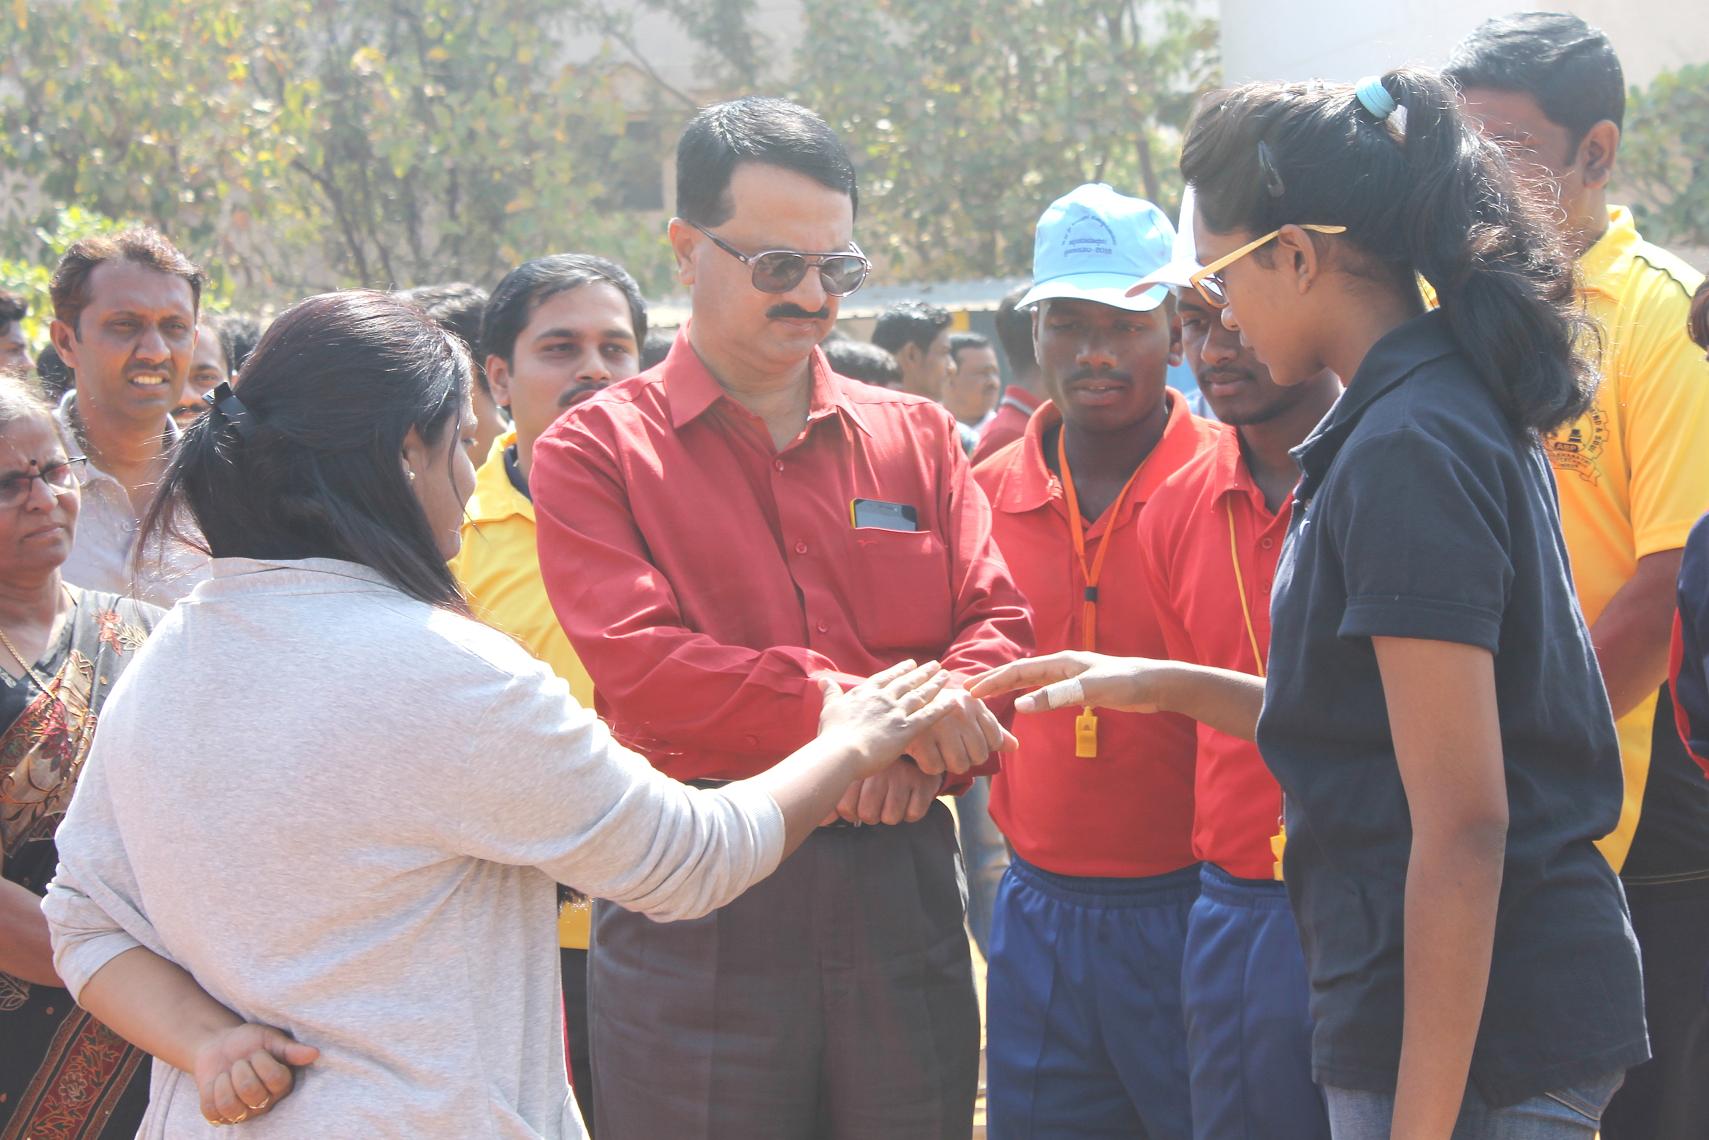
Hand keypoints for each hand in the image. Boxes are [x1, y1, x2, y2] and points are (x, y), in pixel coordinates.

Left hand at [192, 1023, 317, 1126]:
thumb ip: (289, 1049)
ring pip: (231, 1108)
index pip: (276, 1079)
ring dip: (223, 1084)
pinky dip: (209, 1093)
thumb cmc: (248, 1042)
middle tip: (239, 1062)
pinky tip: (216, 1083)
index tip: (256, 1052)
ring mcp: (242, 1112)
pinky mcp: (220, 1117)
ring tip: (226, 1074)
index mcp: (282, 1084)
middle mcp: (265, 1103)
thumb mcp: (269, 1039)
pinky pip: (212, 1112)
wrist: (218, 1046)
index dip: (262, 1062)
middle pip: (253, 1093)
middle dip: (240, 1070)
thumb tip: (314, 1053)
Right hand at [816, 660, 957, 778]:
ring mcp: (897, 713)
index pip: (887, 677)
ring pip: (920, 695)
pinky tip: (952, 701)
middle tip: (936, 665)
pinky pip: (929, 716)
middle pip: (908, 682)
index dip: (901, 670)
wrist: (841, 753)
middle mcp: (884, 698)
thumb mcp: (829, 708)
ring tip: (946, 676)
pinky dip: (942, 708)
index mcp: (866, 692)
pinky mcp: (907, 730)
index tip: (911, 664)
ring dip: (935, 684)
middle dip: (923, 673)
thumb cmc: (832, 734)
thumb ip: (831, 693)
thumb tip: (823, 680)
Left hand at [822, 759, 943, 825]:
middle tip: (877, 802)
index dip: (850, 813)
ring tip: (892, 799)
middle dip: (871, 815)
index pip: (845, 807)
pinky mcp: (924, 784)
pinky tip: (909, 798)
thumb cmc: (879, 767)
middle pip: (867, 815)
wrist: (916, 744)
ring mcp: (903, 777)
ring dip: (891, 814)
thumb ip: (836, 797)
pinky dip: (911, 812)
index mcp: (859, 767)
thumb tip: (820, 822)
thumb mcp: (857, 775)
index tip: (856, 803)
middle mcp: (880, 771)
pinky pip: (913, 814)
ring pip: (890, 817)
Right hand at [897, 686, 1016, 775]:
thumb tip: (1014, 747)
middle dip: (966, 758)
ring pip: (959, 765)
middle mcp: (960, 711)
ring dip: (949, 764)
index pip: (994, 741)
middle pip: (978, 757)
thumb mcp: (967, 714)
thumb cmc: (940, 711)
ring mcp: (940, 725)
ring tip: (938, 750)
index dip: (982, 747)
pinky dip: (930, 766)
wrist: (899, 702)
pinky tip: (925, 752)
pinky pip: (935, 768)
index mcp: (973, 703)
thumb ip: (992, 730)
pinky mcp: (920, 739)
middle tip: (950, 748)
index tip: (967, 741)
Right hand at [968, 651, 1167, 714]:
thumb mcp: (1090, 690)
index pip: (1019, 671)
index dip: (994, 680)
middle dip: (995, 681)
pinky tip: (1025, 702)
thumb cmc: (1125, 683)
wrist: (1155, 685)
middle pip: (1021, 673)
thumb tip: (1021, 706)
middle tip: (970, 692)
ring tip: (989, 696)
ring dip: (1009, 688)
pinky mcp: (1080, 688)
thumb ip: (1056, 696)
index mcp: (1061, 662)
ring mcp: (1070, 676)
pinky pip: (1045, 690)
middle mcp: (1062, 666)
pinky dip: (1029, 695)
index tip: (972, 691)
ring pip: (1031, 681)